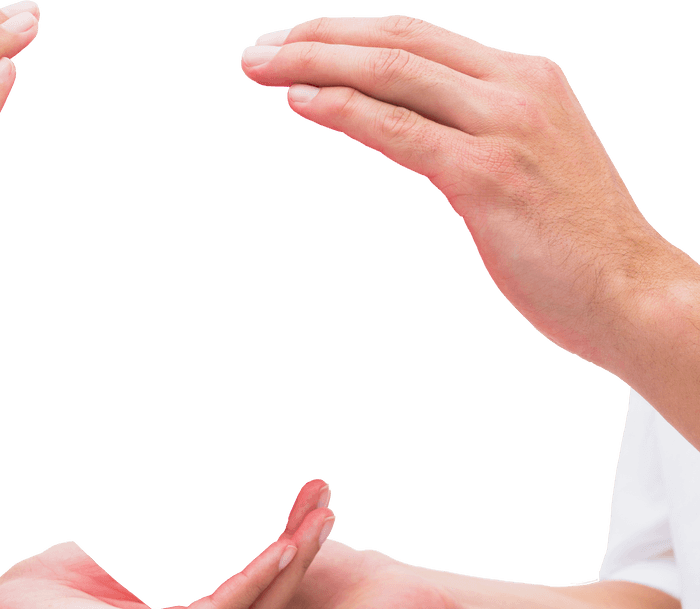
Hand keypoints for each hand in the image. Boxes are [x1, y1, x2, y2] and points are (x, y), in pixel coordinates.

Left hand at [0, 475, 334, 608]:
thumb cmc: (60, 588)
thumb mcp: (125, 552)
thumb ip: (170, 541)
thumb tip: (201, 487)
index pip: (261, 589)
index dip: (291, 546)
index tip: (319, 500)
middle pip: (270, 601)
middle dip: (304, 547)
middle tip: (329, 498)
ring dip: (288, 560)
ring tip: (322, 516)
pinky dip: (251, 581)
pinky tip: (281, 547)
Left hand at [239, 16, 681, 367]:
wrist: (632, 293)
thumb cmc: (578, 247)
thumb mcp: (529, 170)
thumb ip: (479, 144)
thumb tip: (427, 146)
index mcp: (523, 80)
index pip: (418, 38)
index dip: (349, 35)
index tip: (296, 45)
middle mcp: (514, 88)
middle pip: (395, 41)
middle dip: (316, 38)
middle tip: (256, 49)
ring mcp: (502, 127)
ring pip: (391, 72)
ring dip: (314, 62)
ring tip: (258, 65)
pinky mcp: (487, 176)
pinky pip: (399, 130)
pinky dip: (344, 110)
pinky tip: (299, 101)